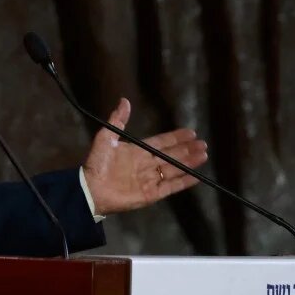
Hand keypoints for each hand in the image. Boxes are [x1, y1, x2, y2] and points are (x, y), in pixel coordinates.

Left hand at [82, 98, 208, 214]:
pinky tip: (196, 177)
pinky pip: (170, 187)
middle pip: (171, 155)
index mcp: (138, 151)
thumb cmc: (96, 164)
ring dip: (189, 162)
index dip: (176, 137)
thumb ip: (117, 120)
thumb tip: (125, 101)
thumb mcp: (106, 138)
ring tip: (203, 155)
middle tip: (203, 144)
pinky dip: (183, 182)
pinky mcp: (151, 194)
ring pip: (174, 169)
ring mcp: (150, 180)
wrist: (90, 189)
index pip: (161, 142)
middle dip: (187, 149)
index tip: (190, 132)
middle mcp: (146, 165)